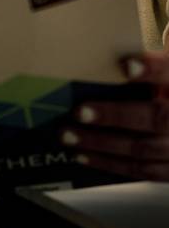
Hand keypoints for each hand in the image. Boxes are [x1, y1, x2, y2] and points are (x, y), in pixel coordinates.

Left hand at [62, 52, 168, 180]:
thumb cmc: (165, 86)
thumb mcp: (165, 68)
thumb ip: (148, 60)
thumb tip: (113, 56)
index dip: (153, 69)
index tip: (127, 65)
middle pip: (158, 118)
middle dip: (116, 116)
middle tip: (79, 112)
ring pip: (145, 149)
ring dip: (103, 144)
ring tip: (69, 136)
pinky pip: (144, 171)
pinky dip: (111, 164)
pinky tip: (84, 156)